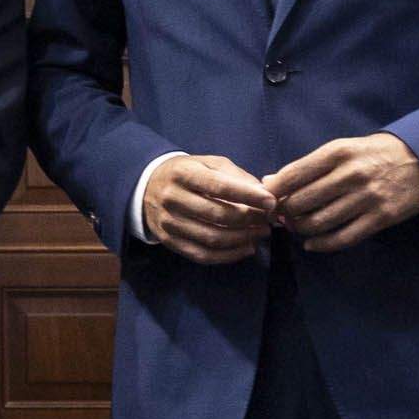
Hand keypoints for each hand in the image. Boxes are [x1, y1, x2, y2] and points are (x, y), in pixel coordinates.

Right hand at [139, 154, 278, 264]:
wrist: (147, 186)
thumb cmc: (187, 173)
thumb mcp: (208, 163)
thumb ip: (236, 176)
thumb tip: (264, 194)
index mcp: (183, 174)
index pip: (219, 186)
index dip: (248, 196)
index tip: (271, 201)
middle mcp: (172, 198)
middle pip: (217, 215)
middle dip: (249, 219)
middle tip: (268, 219)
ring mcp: (168, 223)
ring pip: (211, 238)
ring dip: (243, 239)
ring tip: (260, 233)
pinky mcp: (168, 241)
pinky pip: (202, 255)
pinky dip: (228, 256)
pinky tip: (246, 248)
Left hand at [265, 134, 418, 251]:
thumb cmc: (374, 153)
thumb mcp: (343, 148)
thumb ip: (308, 166)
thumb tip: (270, 182)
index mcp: (338, 152)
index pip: (293, 175)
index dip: (273, 192)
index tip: (266, 200)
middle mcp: (351, 174)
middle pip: (302, 202)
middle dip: (285, 213)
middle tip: (281, 217)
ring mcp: (367, 197)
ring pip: (319, 222)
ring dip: (301, 229)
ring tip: (297, 227)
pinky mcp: (381, 217)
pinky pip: (343, 238)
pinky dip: (321, 244)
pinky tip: (312, 243)